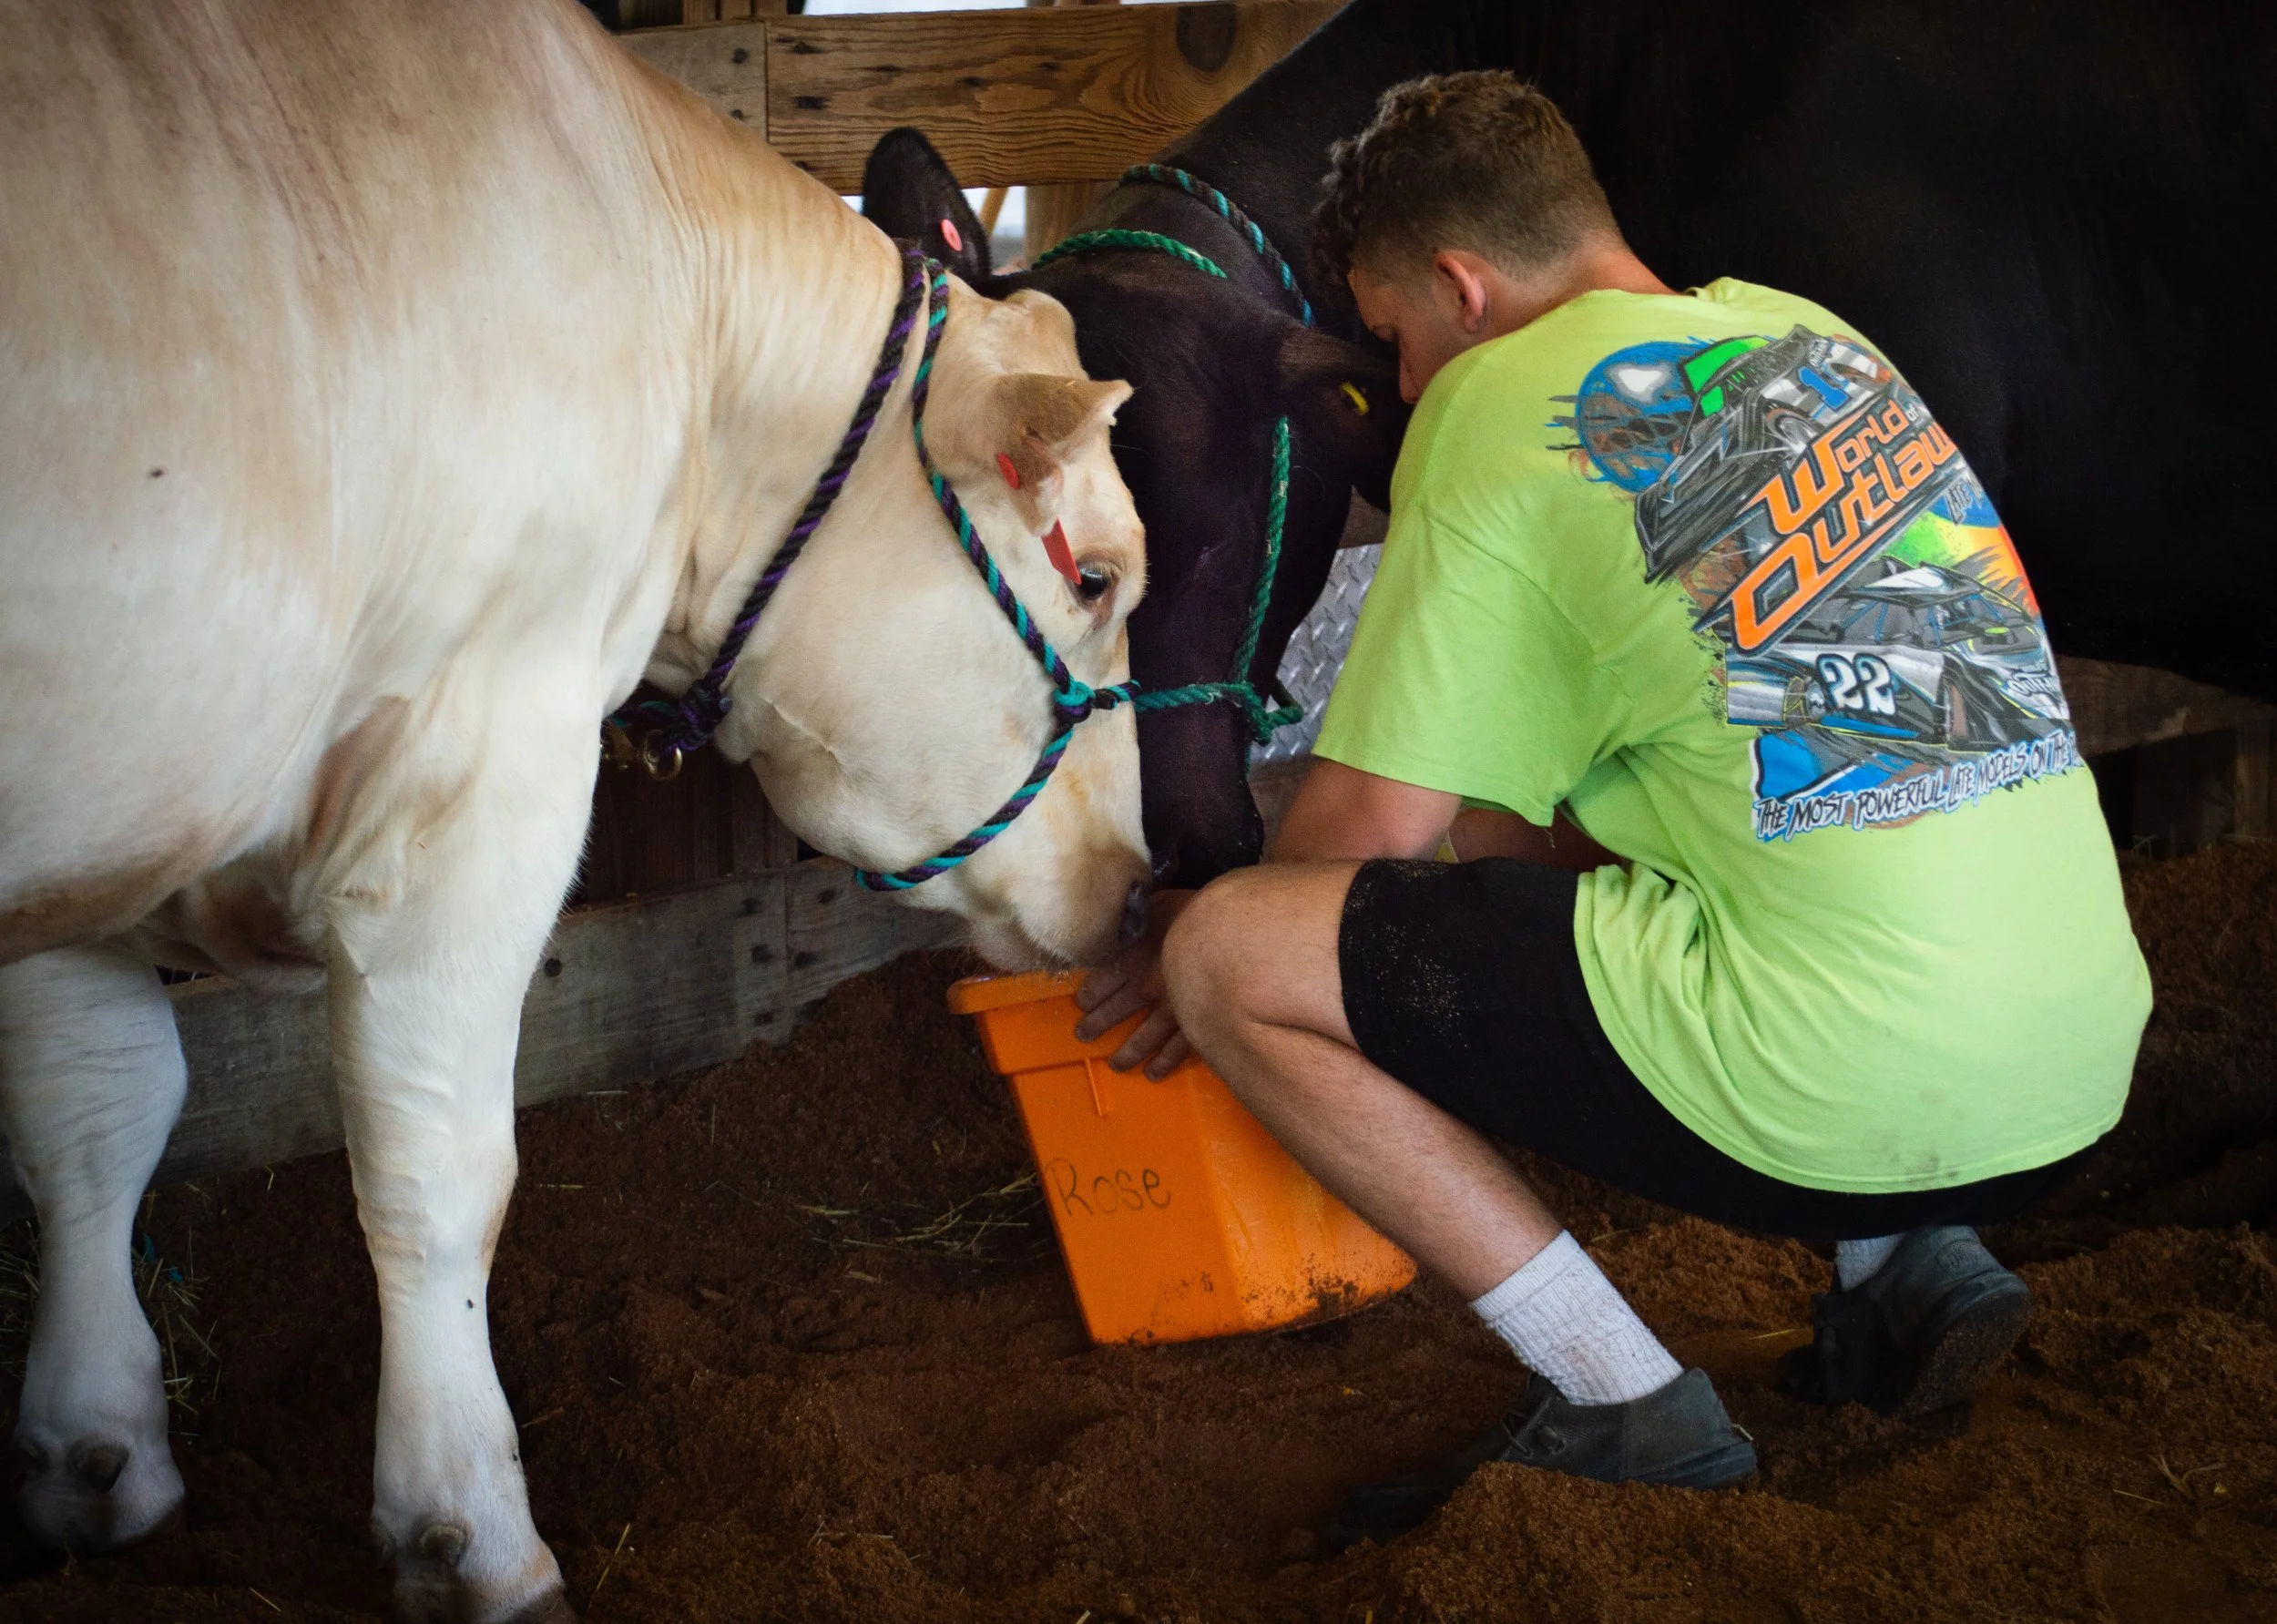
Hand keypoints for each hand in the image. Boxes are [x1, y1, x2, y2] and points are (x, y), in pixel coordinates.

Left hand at [1073, 888, 1195, 1077]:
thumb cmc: (1190, 911)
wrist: (1227, 932)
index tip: (1081, 1003)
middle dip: (1096, 1025)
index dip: (1087, 995)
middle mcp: (1144, 989)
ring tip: (1116, 1064)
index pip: (1099, 983)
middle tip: (1083, 1035)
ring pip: (1142, 1038)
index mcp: (1130, 960)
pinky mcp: (1195, 1023)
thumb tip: (1115, 918)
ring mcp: (1170, 1011)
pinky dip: (1163, 1062)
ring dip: (1126, 1053)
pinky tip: (1153, 1073)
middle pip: (1114, 1012)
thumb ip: (1132, 917)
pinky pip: (1176, 1049)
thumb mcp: (1151, 904)